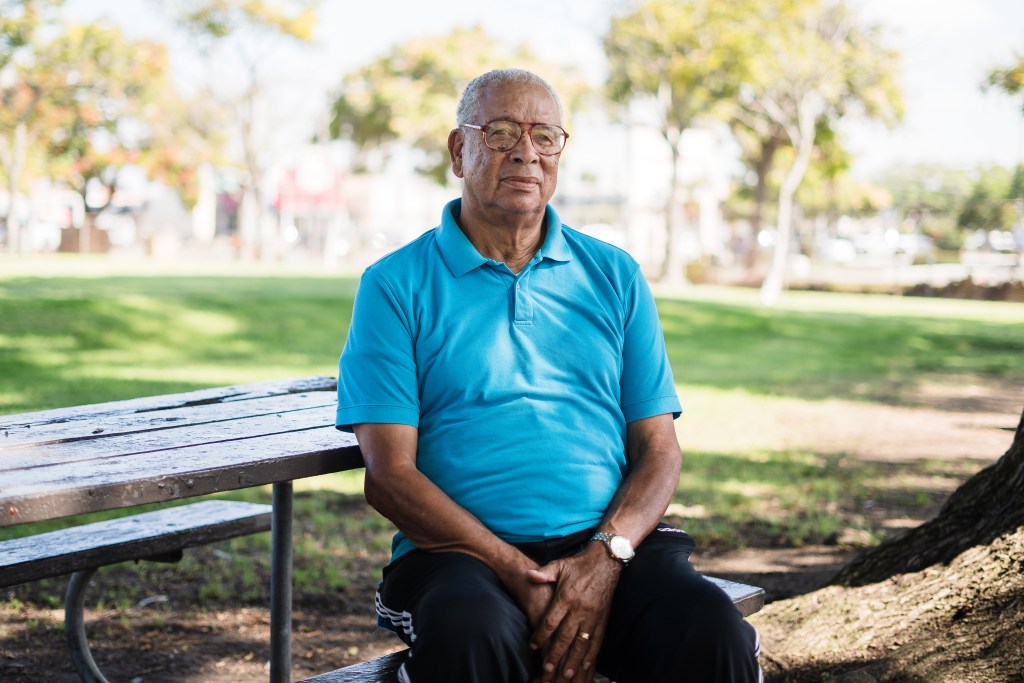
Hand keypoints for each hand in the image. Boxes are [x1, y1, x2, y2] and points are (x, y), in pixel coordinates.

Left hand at [525, 544, 620, 681]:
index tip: (533, 645)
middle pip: (565, 637)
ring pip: (582, 643)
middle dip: (556, 655)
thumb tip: (529, 574)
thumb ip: (544, 573)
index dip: (541, 635)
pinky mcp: (603, 619)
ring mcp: (593, 616)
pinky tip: (585, 664)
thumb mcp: (560, 565)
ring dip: (574, 660)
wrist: (606, 560)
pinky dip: (591, 654)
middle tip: (547, 668)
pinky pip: (597, 640)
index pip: (551, 621)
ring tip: (567, 674)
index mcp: (567, 596)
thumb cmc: (580, 564)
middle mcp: (580, 609)